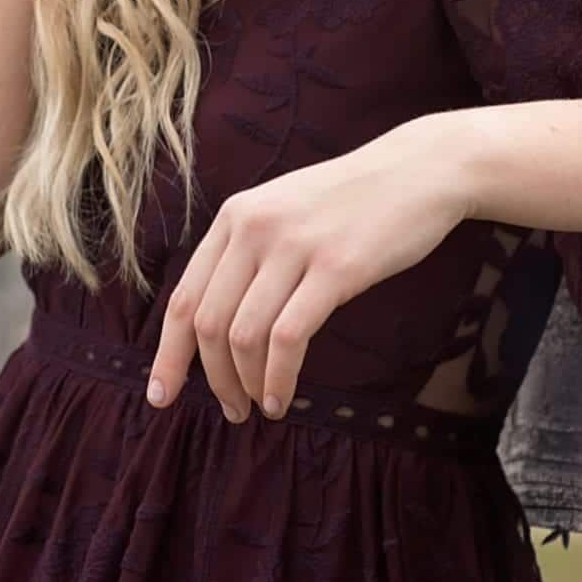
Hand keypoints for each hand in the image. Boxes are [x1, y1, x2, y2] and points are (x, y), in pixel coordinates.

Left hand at [145, 117, 470, 420]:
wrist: (419, 170)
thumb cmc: (352, 202)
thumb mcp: (284, 211)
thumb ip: (248, 254)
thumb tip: (216, 325)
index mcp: (235, 217)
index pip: (183, 298)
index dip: (168, 354)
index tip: (162, 395)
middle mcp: (254, 228)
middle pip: (207, 324)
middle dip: (213, 379)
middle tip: (231, 411)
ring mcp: (294, 246)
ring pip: (243, 336)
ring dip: (246, 384)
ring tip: (260, 408)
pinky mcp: (336, 268)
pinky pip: (288, 338)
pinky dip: (278, 378)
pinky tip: (282, 396)